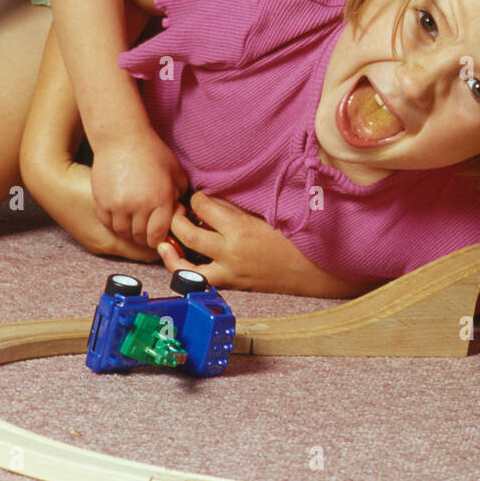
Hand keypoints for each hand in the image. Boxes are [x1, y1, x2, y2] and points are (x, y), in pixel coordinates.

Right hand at [91, 130, 188, 248]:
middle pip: (140, 236)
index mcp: (161, 199)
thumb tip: (180, 213)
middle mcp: (139, 205)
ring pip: (123, 232)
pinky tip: (120, 215)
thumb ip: (180, 194)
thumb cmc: (152, 152)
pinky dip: (114, 223)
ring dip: (129, 231)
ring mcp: (118, 205)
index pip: (158, 234)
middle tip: (146, 231)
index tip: (158, 236)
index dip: (159, 239)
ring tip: (133, 223)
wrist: (121, 138)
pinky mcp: (102, 201)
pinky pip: (107, 223)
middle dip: (145, 236)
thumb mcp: (175, 171)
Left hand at [156, 190, 378, 295]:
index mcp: (240, 228)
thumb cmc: (294, 236)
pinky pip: (201, 281)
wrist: (313, 269)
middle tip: (178, 211)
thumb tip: (212, 198)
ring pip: (185, 266)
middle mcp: (229, 252)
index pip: (203, 206)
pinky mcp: (232, 285)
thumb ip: (237, 207)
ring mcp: (229, 272)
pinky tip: (183, 262)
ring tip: (167, 240)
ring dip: (172, 251)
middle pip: (187, 233)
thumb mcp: (265, 214)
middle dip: (177, 219)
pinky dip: (187, 272)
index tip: (197, 195)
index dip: (196, 197)